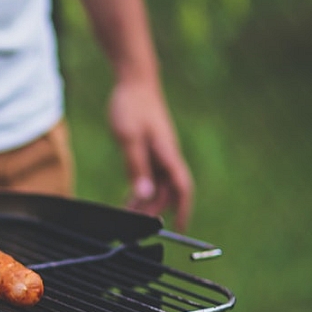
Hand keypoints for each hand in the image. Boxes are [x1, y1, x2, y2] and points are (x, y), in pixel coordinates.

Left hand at [108, 77, 192, 230]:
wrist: (134, 82)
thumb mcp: (129, 138)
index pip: (182, 188)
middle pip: (167, 192)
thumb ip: (136, 166)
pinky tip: (129, 198)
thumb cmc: (132, 106)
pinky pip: (150, 176)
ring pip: (158, 186)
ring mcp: (160, 153)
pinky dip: (141, 189)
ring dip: (146, 202)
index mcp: (167, 154)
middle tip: (135, 226)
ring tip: (128, 216)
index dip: (183, 210)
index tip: (179, 229)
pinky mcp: (151, 149)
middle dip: (154, 211)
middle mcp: (167, 156)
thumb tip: (145, 194)